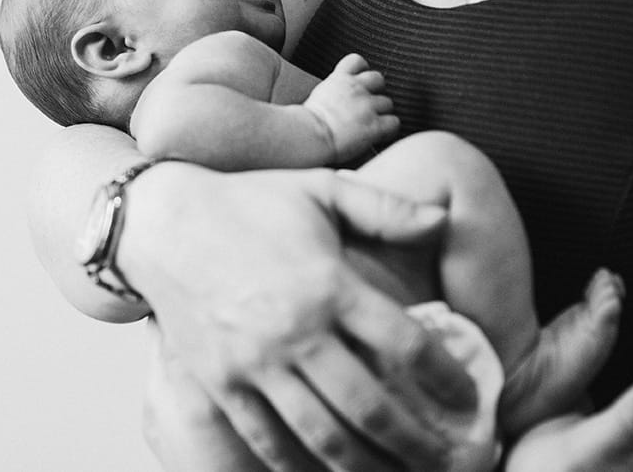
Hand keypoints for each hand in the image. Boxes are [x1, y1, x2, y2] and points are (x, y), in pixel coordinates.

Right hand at [119, 164, 475, 470]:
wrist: (162, 222)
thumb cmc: (246, 202)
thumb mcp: (321, 188)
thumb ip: (385, 207)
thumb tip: (441, 219)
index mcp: (329, 283)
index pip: (406, 345)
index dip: (447, 380)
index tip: (470, 400)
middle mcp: (295, 330)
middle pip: (371, 407)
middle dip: (419, 444)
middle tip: (451, 461)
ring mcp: (255, 364)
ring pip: (324, 436)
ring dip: (370, 467)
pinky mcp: (221, 385)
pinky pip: (269, 441)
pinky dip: (303, 468)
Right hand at [304, 54, 399, 161]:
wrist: (307, 135)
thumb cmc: (306, 122)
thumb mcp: (318, 95)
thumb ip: (334, 91)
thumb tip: (338, 98)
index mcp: (339, 79)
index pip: (357, 61)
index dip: (362, 70)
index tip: (360, 80)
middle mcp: (356, 88)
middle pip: (378, 79)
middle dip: (376, 91)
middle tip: (368, 105)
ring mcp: (367, 106)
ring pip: (388, 102)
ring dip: (382, 112)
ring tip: (371, 123)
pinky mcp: (374, 125)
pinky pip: (394, 123)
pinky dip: (389, 129)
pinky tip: (380, 135)